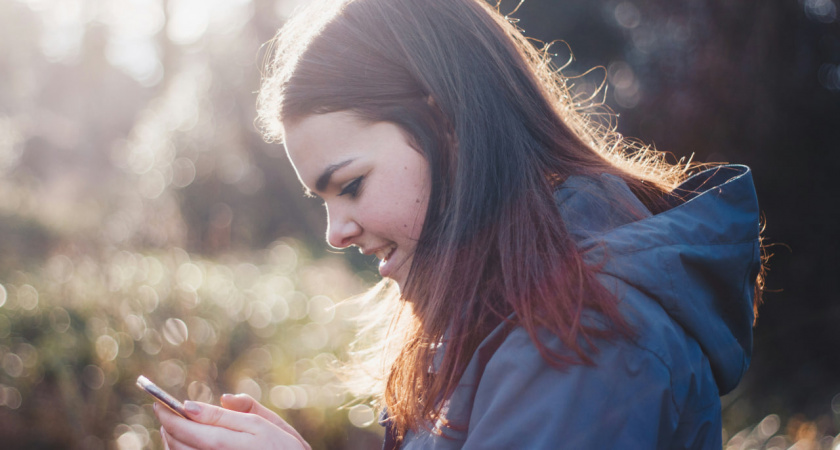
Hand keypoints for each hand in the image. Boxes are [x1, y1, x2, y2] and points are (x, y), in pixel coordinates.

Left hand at [155, 394, 310, 449]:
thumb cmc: (284, 449)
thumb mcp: (265, 424)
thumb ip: (237, 411)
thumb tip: (213, 399)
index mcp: (229, 443)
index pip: (188, 427)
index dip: (170, 414)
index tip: (159, 402)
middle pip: (179, 443)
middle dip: (168, 426)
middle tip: (164, 411)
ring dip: (171, 440)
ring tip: (173, 427)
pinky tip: (185, 444)